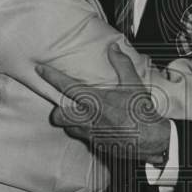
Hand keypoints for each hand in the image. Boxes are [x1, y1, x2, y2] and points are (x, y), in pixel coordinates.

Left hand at [36, 43, 170, 162]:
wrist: (152, 139)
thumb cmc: (142, 112)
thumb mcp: (134, 84)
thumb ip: (121, 64)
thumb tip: (113, 47)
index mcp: (96, 100)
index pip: (66, 86)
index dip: (51, 76)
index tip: (40, 69)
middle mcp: (89, 118)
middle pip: (59, 115)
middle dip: (58, 111)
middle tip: (64, 106)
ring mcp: (91, 133)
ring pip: (68, 128)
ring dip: (70, 122)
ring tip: (81, 116)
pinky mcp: (96, 145)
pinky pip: (82, 137)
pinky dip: (84, 131)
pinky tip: (96, 127)